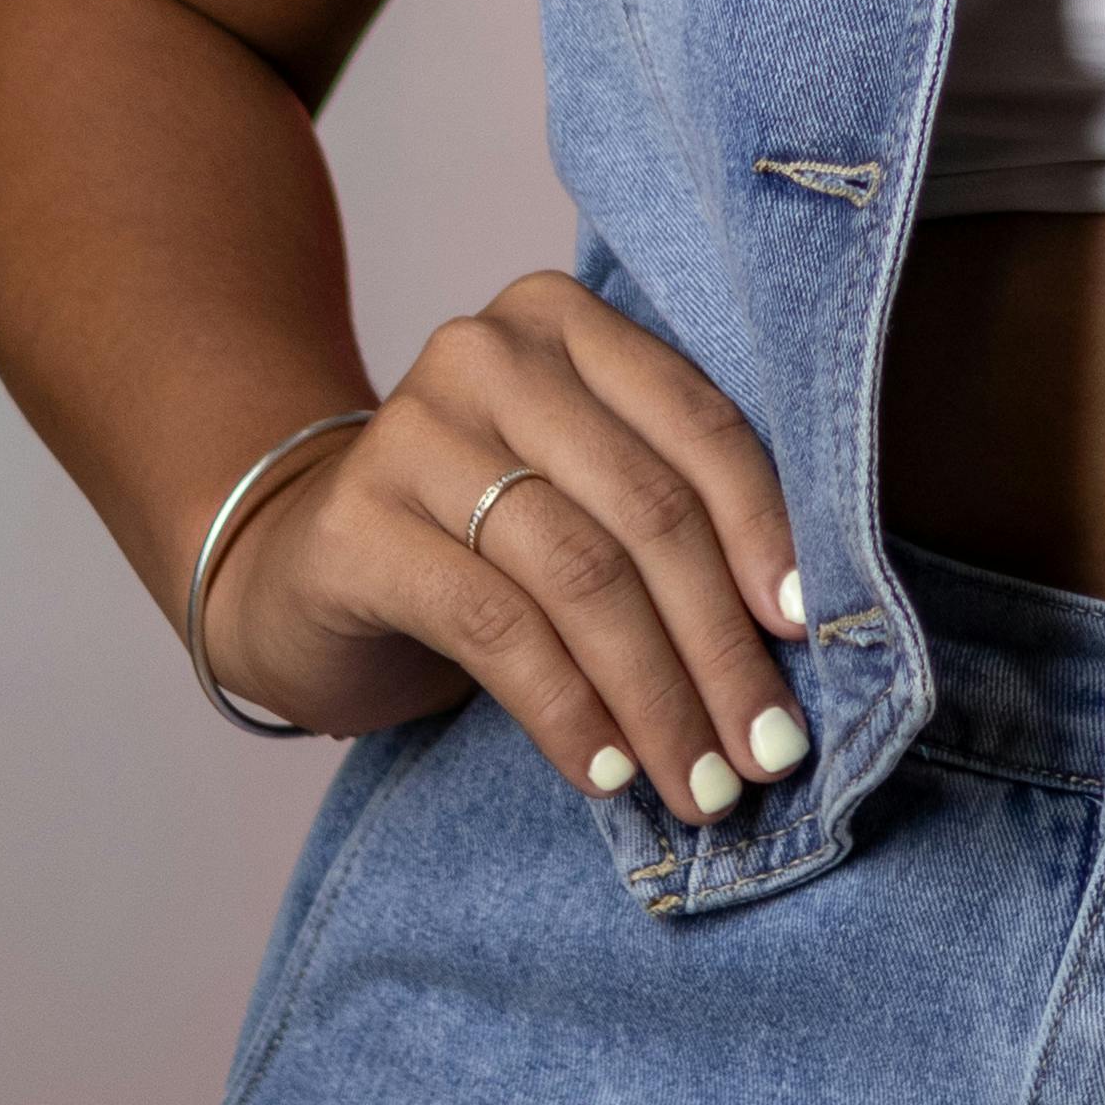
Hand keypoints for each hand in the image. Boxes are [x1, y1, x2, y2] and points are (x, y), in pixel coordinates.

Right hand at [198, 274, 807, 828]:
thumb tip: (794, 633)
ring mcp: (414, 431)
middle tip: (767, 750)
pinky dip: (565, 708)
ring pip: (580, 573)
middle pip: (647, 507)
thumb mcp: (578, 494)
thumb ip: (668, 516)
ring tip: (698, 783)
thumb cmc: (475, 536)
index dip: (766, 534)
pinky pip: (494, 626)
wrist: (296, 567)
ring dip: (655, 696)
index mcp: (567, 321)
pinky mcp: (358, 525)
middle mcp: (489, 353)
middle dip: (719, 643)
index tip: (808, 634)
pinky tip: (604, 771)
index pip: (698, 424)